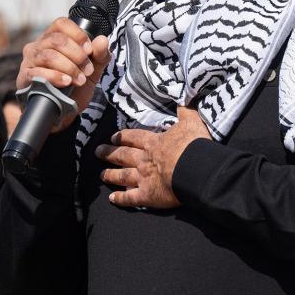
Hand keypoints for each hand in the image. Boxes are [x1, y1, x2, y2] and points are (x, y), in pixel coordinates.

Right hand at [17, 17, 110, 130]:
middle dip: (77, 55)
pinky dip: (55, 77)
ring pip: (48, 55)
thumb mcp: (93, 70)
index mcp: (53, 39)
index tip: (89, 51)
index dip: (78, 35)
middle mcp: (38, 46)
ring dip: (69, 67)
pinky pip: (37, 72)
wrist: (63, 112)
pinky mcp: (24, 78)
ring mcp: (29, 61)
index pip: (61, 24)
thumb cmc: (75, 86)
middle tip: (88, 70)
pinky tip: (66, 82)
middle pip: (57, 39)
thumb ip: (100, 55)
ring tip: (80, 80)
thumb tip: (102, 40)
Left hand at [96, 107, 210, 208]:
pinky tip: (112, 199)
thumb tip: (184, 95)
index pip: (134, 138)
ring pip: (123, 176)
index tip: (113, 136)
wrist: (196, 168)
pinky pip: (130, 198)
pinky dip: (120, 199)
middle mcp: (144, 160)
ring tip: (101, 175)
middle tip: (98, 151)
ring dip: (111, 175)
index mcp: (153, 143)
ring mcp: (143, 178)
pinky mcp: (148, 195)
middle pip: (123, 155)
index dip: (123, 137)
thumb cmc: (194, 144)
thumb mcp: (191, 121)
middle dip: (110, 153)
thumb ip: (185, 110)